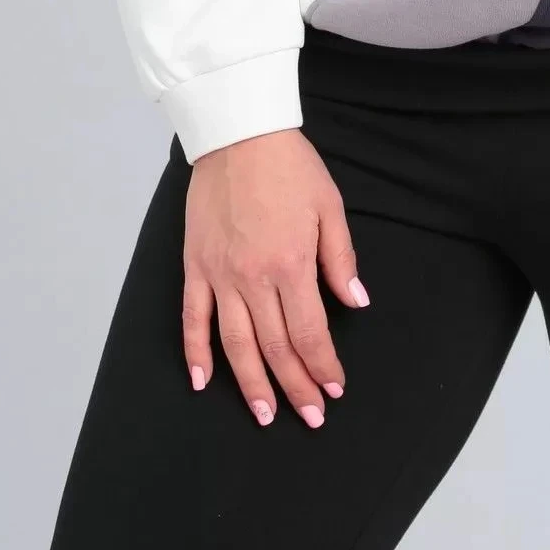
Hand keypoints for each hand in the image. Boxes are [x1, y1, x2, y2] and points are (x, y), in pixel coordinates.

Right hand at [182, 127, 370, 427]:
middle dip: (295, 386)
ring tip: (263, 415)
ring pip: (235, 344)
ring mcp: (220, 274)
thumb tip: (355, 302)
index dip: (323, 365)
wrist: (238, 134)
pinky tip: (204, 381)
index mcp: (292, 262)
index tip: (334, 388)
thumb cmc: (290, 167)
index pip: (309, 331)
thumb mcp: (329, 206)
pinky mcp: (195, 266)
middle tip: (310, 416)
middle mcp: (254, 277)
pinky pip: (193, 318)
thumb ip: (340, 259)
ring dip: (250, 384)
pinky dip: (195, 352)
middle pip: (275, 346)